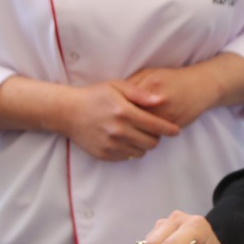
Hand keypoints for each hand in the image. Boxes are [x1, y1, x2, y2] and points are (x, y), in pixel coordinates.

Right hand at [61, 82, 180, 160]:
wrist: (68, 112)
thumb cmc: (95, 96)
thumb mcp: (117, 87)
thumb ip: (141, 94)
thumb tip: (161, 100)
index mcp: (125, 112)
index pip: (156, 125)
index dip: (169, 129)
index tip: (176, 131)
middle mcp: (119, 130)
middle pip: (151, 142)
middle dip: (156, 137)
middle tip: (153, 130)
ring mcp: (111, 144)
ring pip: (141, 152)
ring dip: (143, 144)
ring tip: (137, 133)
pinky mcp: (105, 154)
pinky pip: (127, 157)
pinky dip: (130, 150)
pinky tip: (124, 139)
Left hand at [122, 66, 217, 128]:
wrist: (199, 86)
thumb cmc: (172, 78)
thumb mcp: (150, 73)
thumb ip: (132, 83)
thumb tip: (114, 96)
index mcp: (150, 84)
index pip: (126, 99)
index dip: (116, 108)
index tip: (109, 113)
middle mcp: (159, 100)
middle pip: (133, 116)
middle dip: (123, 122)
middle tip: (114, 126)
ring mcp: (168, 113)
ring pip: (144, 127)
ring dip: (134, 131)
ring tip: (125, 132)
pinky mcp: (174, 124)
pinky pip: (155, 133)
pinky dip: (146, 135)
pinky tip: (140, 134)